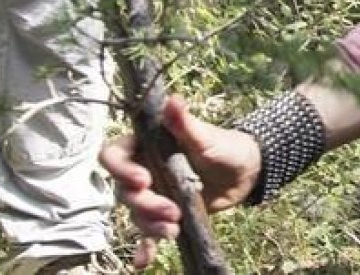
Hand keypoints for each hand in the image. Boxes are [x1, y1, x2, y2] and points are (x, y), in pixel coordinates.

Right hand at [99, 95, 260, 267]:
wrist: (245, 171)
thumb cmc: (225, 146)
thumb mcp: (206, 137)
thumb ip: (185, 123)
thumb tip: (173, 100)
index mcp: (146, 146)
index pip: (114, 156)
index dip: (121, 170)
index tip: (145, 180)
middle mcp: (143, 169)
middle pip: (124, 191)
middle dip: (145, 204)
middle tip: (171, 210)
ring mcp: (154, 193)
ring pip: (136, 213)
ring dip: (150, 224)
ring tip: (175, 228)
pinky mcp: (165, 213)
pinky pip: (148, 233)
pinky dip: (145, 247)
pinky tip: (142, 263)